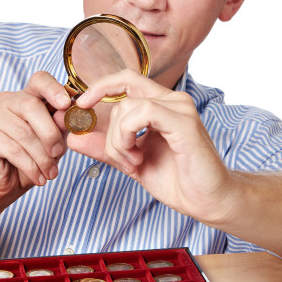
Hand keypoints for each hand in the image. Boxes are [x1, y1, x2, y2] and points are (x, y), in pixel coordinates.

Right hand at [0, 71, 71, 207]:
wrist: (1, 185)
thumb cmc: (28, 162)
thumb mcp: (52, 145)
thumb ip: (59, 128)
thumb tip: (66, 117)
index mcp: (26, 97)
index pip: (39, 80)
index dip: (54, 89)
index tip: (66, 105)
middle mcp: (5, 100)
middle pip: (31, 106)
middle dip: (50, 133)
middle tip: (58, 154)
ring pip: (23, 132)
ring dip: (41, 157)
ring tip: (50, 173)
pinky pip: (12, 148)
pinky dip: (29, 166)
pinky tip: (37, 177)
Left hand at [68, 70, 232, 224]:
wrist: (208, 201)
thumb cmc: (178, 181)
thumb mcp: (131, 163)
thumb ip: (105, 148)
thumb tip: (73, 137)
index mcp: (162, 106)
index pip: (126, 80)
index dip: (101, 86)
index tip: (81, 106)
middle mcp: (173, 101)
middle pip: (123, 92)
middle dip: (109, 128)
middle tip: (121, 159)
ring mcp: (180, 109)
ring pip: (128, 105)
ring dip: (118, 139)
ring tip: (132, 163)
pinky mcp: (183, 123)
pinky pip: (143, 113)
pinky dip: (128, 135)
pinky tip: (137, 158)